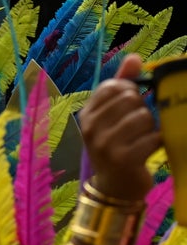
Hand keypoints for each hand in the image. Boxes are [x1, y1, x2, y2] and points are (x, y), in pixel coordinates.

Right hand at [80, 54, 159, 201]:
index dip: (130, 92)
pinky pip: (152, 138)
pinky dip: (156, 143)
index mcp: (87, 115)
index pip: (114, 86)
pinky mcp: (123, 159)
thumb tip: (134, 57)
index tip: (129, 107)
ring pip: (143, 117)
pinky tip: (146, 151)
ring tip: (141, 140)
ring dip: (150, 129)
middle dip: (142, 111)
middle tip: (136, 128)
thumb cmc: (116, 146)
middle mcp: (91, 128)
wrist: (114, 187)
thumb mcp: (113, 116)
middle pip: (131, 99)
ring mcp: (105, 145)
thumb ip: (123, 85)